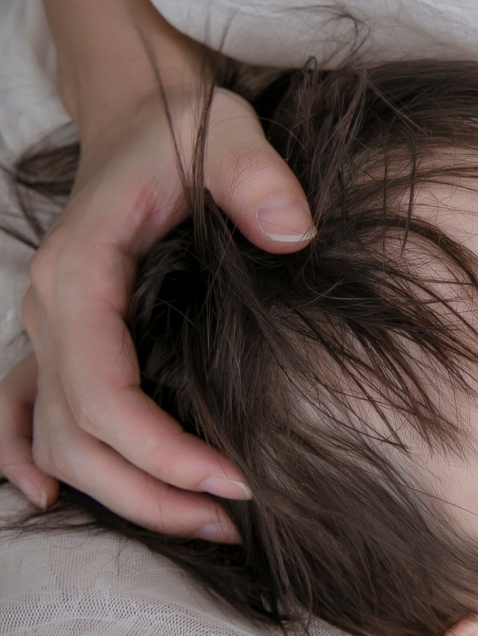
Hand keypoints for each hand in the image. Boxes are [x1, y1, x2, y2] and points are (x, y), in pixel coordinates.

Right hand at [2, 70, 313, 539]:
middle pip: (75, 434)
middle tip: (231, 522)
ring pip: (52, 438)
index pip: (102, 390)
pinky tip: (54, 498)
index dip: (161, 450)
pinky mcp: (61, 337)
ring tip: (203, 522)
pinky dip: (25, 457)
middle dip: (149, 491)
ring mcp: (48, 327)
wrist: (140, 113)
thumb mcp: (229, 132)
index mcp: (83, 271)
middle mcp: (50, 309)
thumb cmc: (185, 127)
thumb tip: (292, 235)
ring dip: (118, 490)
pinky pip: (21, 409)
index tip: (236, 480)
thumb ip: (259, 179)